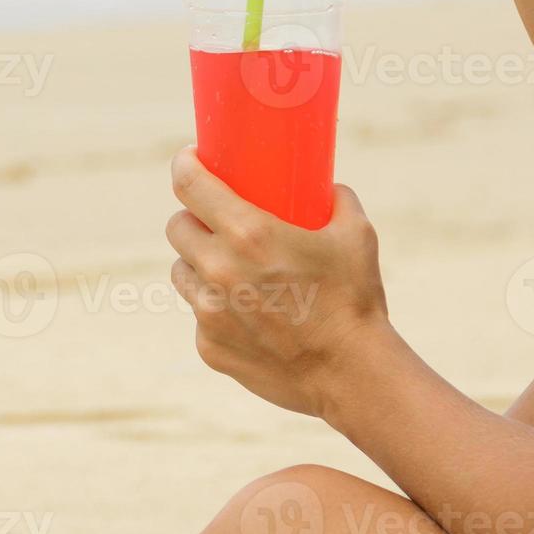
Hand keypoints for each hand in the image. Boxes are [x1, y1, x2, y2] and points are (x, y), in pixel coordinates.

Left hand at [166, 147, 389, 421]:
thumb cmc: (355, 299)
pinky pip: (199, 315)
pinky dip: (215, 309)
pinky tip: (245, 313)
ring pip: (182, 272)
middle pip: (177, 227)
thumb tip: (327, 187)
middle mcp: (218, 270)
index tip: (190, 159)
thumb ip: (336, 200)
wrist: (352, 374)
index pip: (188, 184)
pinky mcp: (208, 347)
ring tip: (227, 268)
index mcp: (248, 233)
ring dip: (197, 264)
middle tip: (214, 221)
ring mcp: (208, 312)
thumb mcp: (355, 234)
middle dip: (192, 218)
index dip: (184, 164)